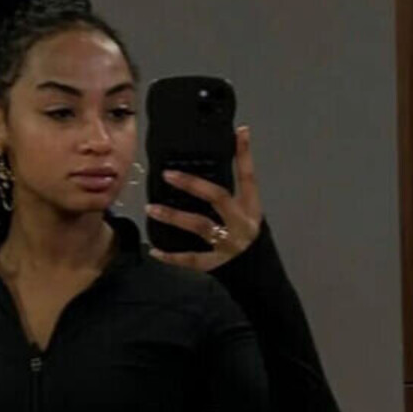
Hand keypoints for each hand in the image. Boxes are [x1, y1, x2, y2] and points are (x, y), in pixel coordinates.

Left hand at [145, 125, 263, 272]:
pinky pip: (192, 259)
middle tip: (168, 174)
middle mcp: (242, 224)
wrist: (261, 280)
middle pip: (218, 198)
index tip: (241, 131)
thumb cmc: (250, 243)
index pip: (248, 177)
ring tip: (152, 208)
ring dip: (174, 216)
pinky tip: (155, 250)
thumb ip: (230, 199)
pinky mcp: (218, 264)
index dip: (245, 154)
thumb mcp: (246, 217)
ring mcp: (229, 245)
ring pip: (200, 226)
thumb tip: (204, 175)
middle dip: (193, 184)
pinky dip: (172, 257)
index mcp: (251, 209)